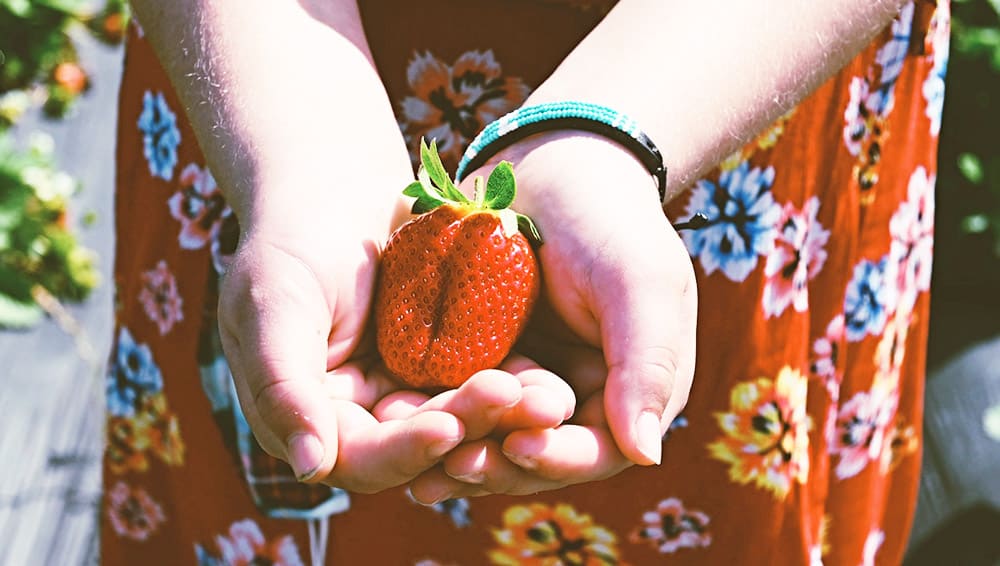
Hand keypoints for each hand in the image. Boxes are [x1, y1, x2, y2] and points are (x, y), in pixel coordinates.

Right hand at [217, 188, 574, 493]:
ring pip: (459, 418)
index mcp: (310, 418)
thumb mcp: (274, 305)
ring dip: (502, 414)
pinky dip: (514, 383)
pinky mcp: (444, 364)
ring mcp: (405, 391)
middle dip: (471, 426)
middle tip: (521, 404)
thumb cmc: (290, 238)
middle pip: (420, 443)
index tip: (448, 426)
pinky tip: (548, 380)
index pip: (359, 456)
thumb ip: (284, 386)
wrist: (334, 186)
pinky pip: (481, 380)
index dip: (404, 449)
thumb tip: (308, 468)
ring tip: (548, 398)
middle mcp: (361, 417)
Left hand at [407, 132, 696, 498]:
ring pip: (496, 438)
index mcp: (632, 388)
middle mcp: (583, 395)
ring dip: (460, 454)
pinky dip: (437, 419)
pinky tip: (398, 427)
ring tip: (416, 468)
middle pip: (542, 457)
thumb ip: (646, 364)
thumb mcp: (639, 282)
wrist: (553, 159)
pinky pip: (462, 403)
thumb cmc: (606, 216)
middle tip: (449, 467)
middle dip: (499, 465)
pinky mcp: (489, 360)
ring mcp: (533, 380)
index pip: (599, 450)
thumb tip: (646, 457)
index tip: (514, 449)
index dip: (559, 461)